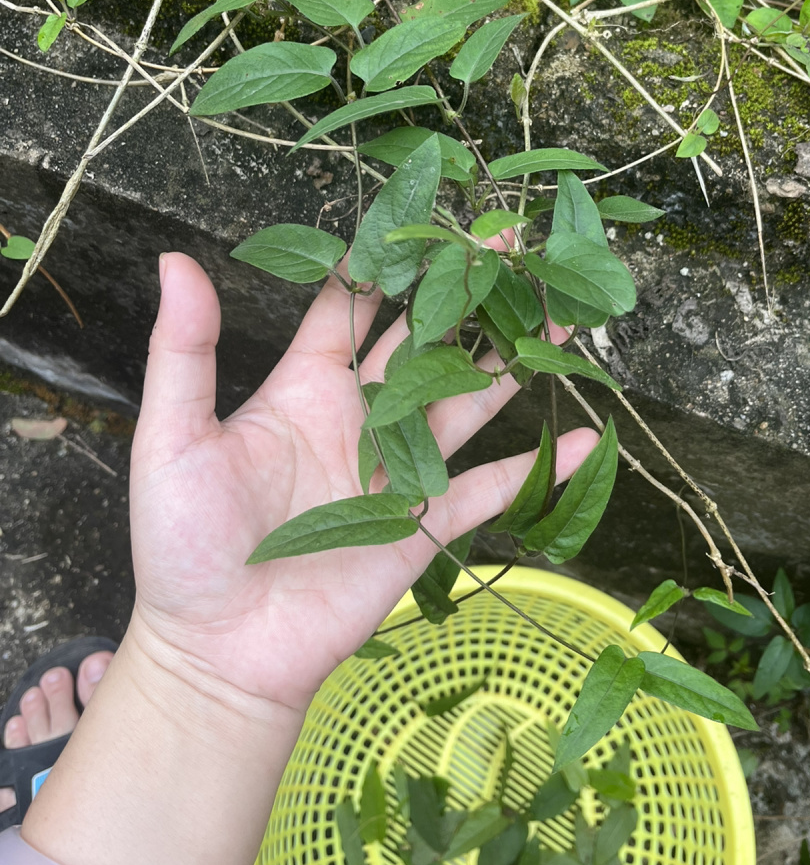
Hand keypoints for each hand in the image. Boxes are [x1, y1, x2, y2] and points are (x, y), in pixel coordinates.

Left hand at [130, 252, 598, 714]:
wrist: (219, 650)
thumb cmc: (182, 544)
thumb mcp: (173, 438)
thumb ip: (185, 351)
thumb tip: (175, 258)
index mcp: (307, 386)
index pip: (352, 307)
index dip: (385, 263)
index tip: (427, 213)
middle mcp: (363, 417)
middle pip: (428, 341)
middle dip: (468, 295)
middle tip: (515, 244)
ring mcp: (399, 472)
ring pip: (469, 402)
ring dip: (513, 363)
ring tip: (560, 316)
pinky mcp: (425, 527)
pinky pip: (489, 491)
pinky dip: (535, 469)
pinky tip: (580, 440)